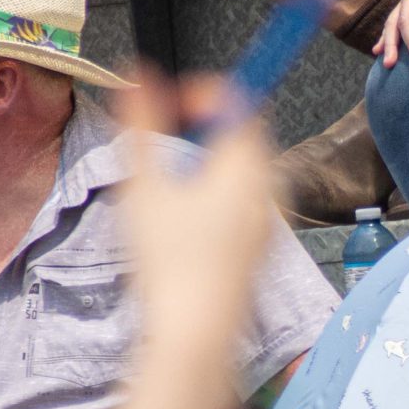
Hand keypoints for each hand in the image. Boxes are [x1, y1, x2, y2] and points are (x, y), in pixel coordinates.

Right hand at [114, 78, 277, 381]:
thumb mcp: (144, 185)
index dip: (205, 91)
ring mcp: (270, 221)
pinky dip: (220, 197)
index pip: (242, 100)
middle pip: (246, 136)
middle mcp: (269, 188)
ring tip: (173, 187)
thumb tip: (139, 75)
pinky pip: (246, 204)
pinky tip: (186, 225)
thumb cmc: (170, 261)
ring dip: (212, 164)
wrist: (196, 333)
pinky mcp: (262, 249)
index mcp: (247, 163)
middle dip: (208, 128)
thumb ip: (141, 122)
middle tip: (168, 142)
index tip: (172, 106)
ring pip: (246, 172)